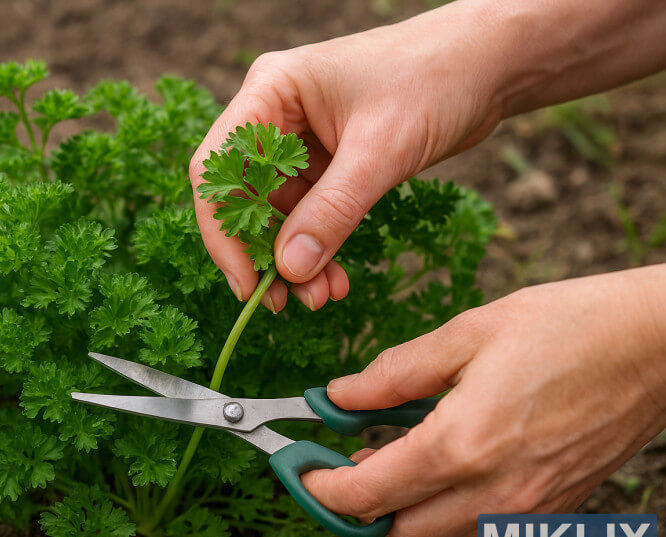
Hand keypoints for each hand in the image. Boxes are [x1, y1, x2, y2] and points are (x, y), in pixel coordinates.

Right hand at [190, 2, 508, 311]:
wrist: (490, 64)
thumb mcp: (380, 151)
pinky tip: (335, 279)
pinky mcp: (328, 163)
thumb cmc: (435, 78)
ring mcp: (300, 141)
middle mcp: (275, 115)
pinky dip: (319, 249)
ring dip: (295, 260)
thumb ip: (332, 211)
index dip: (224, 232)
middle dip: (264, 253)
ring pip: (278, 215)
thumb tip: (289, 270)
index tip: (247, 283)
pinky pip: (309, 216)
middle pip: (243, 197)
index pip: (219, 169)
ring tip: (321, 297)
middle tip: (286, 301)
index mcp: (270, 92)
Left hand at [301, 265, 665, 536]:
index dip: (323, 486)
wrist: (655, 344)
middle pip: (400, 532)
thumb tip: (340, 395)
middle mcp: (496, 492)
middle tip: (354, 456)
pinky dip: (453, 512)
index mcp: (465, 444)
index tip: (303, 469)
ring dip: (409, 509)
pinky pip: (483, 533)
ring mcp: (530, 510)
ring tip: (408, 454)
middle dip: (365, 503)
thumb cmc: (566, 327)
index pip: (370, 491)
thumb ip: (394, 373)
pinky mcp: (555, 511)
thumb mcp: (467, 334)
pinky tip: (456, 463)